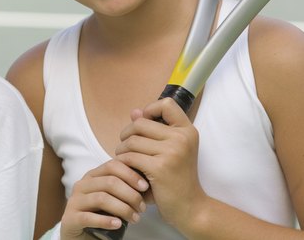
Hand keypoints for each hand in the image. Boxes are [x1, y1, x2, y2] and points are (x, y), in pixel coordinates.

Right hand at [59, 159, 148, 238]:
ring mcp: (74, 201)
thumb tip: (146, 182)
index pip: (112, 166)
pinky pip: (88, 217)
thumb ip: (123, 187)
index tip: (145, 186)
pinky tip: (118, 224)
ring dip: (123, 209)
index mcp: (92, 176)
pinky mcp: (70, 218)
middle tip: (142, 208)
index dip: (130, 174)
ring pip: (101, 198)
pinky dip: (106, 221)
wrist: (82, 233)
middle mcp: (81, 185)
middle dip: (130, 194)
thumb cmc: (101, 214)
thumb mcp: (112, 197)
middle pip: (109, 182)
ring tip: (135, 218)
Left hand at [115, 98, 205, 228]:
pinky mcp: (160, 167)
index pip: (167, 104)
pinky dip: (123, 162)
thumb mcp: (171, 150)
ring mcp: (172, 152)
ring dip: (122, 150)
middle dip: (127, 134)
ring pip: (132, 140)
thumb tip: (135, 111)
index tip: (143, 124)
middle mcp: (182, 138)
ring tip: (125, 159)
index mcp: (187, 131)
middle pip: (140, 123)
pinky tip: (127, 169)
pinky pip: (130, 156)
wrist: (190, 207)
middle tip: (126, 147)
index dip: (150, 109)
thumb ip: (154, 130)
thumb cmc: (176, 178)